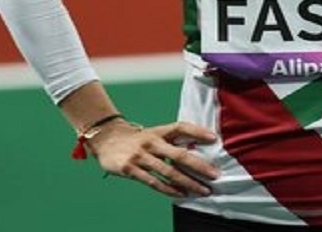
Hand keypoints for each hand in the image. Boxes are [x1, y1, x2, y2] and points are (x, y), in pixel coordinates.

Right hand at [90, 120, 220, 197]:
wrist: (106, 140)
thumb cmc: (137, 139)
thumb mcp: (153, 134)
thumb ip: (172, 141)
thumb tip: (197, 149)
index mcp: (158, 131)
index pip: (180, 128)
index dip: (197, 131)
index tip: (213, 138)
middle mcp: (151, 143)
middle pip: (179, 154)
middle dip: (199, 166)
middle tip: (215, 174)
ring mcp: (140, 156)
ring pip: (168, 172)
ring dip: (188, 182)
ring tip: (203, 189)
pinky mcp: (130, 169)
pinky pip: (153, 182)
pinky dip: (169, 189)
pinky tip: (181, 193)